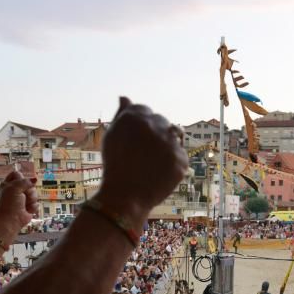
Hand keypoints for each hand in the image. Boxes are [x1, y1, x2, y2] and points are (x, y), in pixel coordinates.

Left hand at [0, 171, 37, 231]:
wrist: (11, 220)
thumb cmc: (9, 203)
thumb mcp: (15, 187)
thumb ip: (26, 181)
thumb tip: (35, 180)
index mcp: (8, 184)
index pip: (17, 174)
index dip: (20, 178)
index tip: (19, 184)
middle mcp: (16, 190)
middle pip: (29, 183)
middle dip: (28, 190)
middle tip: (22, 196)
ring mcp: (23, 199)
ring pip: (34, 193)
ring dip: (31, 199)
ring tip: (24, 204)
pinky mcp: (29, 206)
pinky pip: (36, 202)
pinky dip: (32, 207)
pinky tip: (27, 210)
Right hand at [98, 97, 187, 218]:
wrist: (125, 197)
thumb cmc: (115, 166)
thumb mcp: (111, 137)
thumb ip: (121, 114)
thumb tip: (125, 97)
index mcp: (136, 116)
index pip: (144, 110)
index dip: (139, 125)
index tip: (134, 139)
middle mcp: (156, 125)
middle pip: (161, 120)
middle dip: (154, 132)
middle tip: (143, 152)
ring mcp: (171, 143)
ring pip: (174, 135)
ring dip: (166, 143)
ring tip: (152, 160)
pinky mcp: (182, 160)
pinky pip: (180, 155)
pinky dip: (172, 162)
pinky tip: (159, 171)